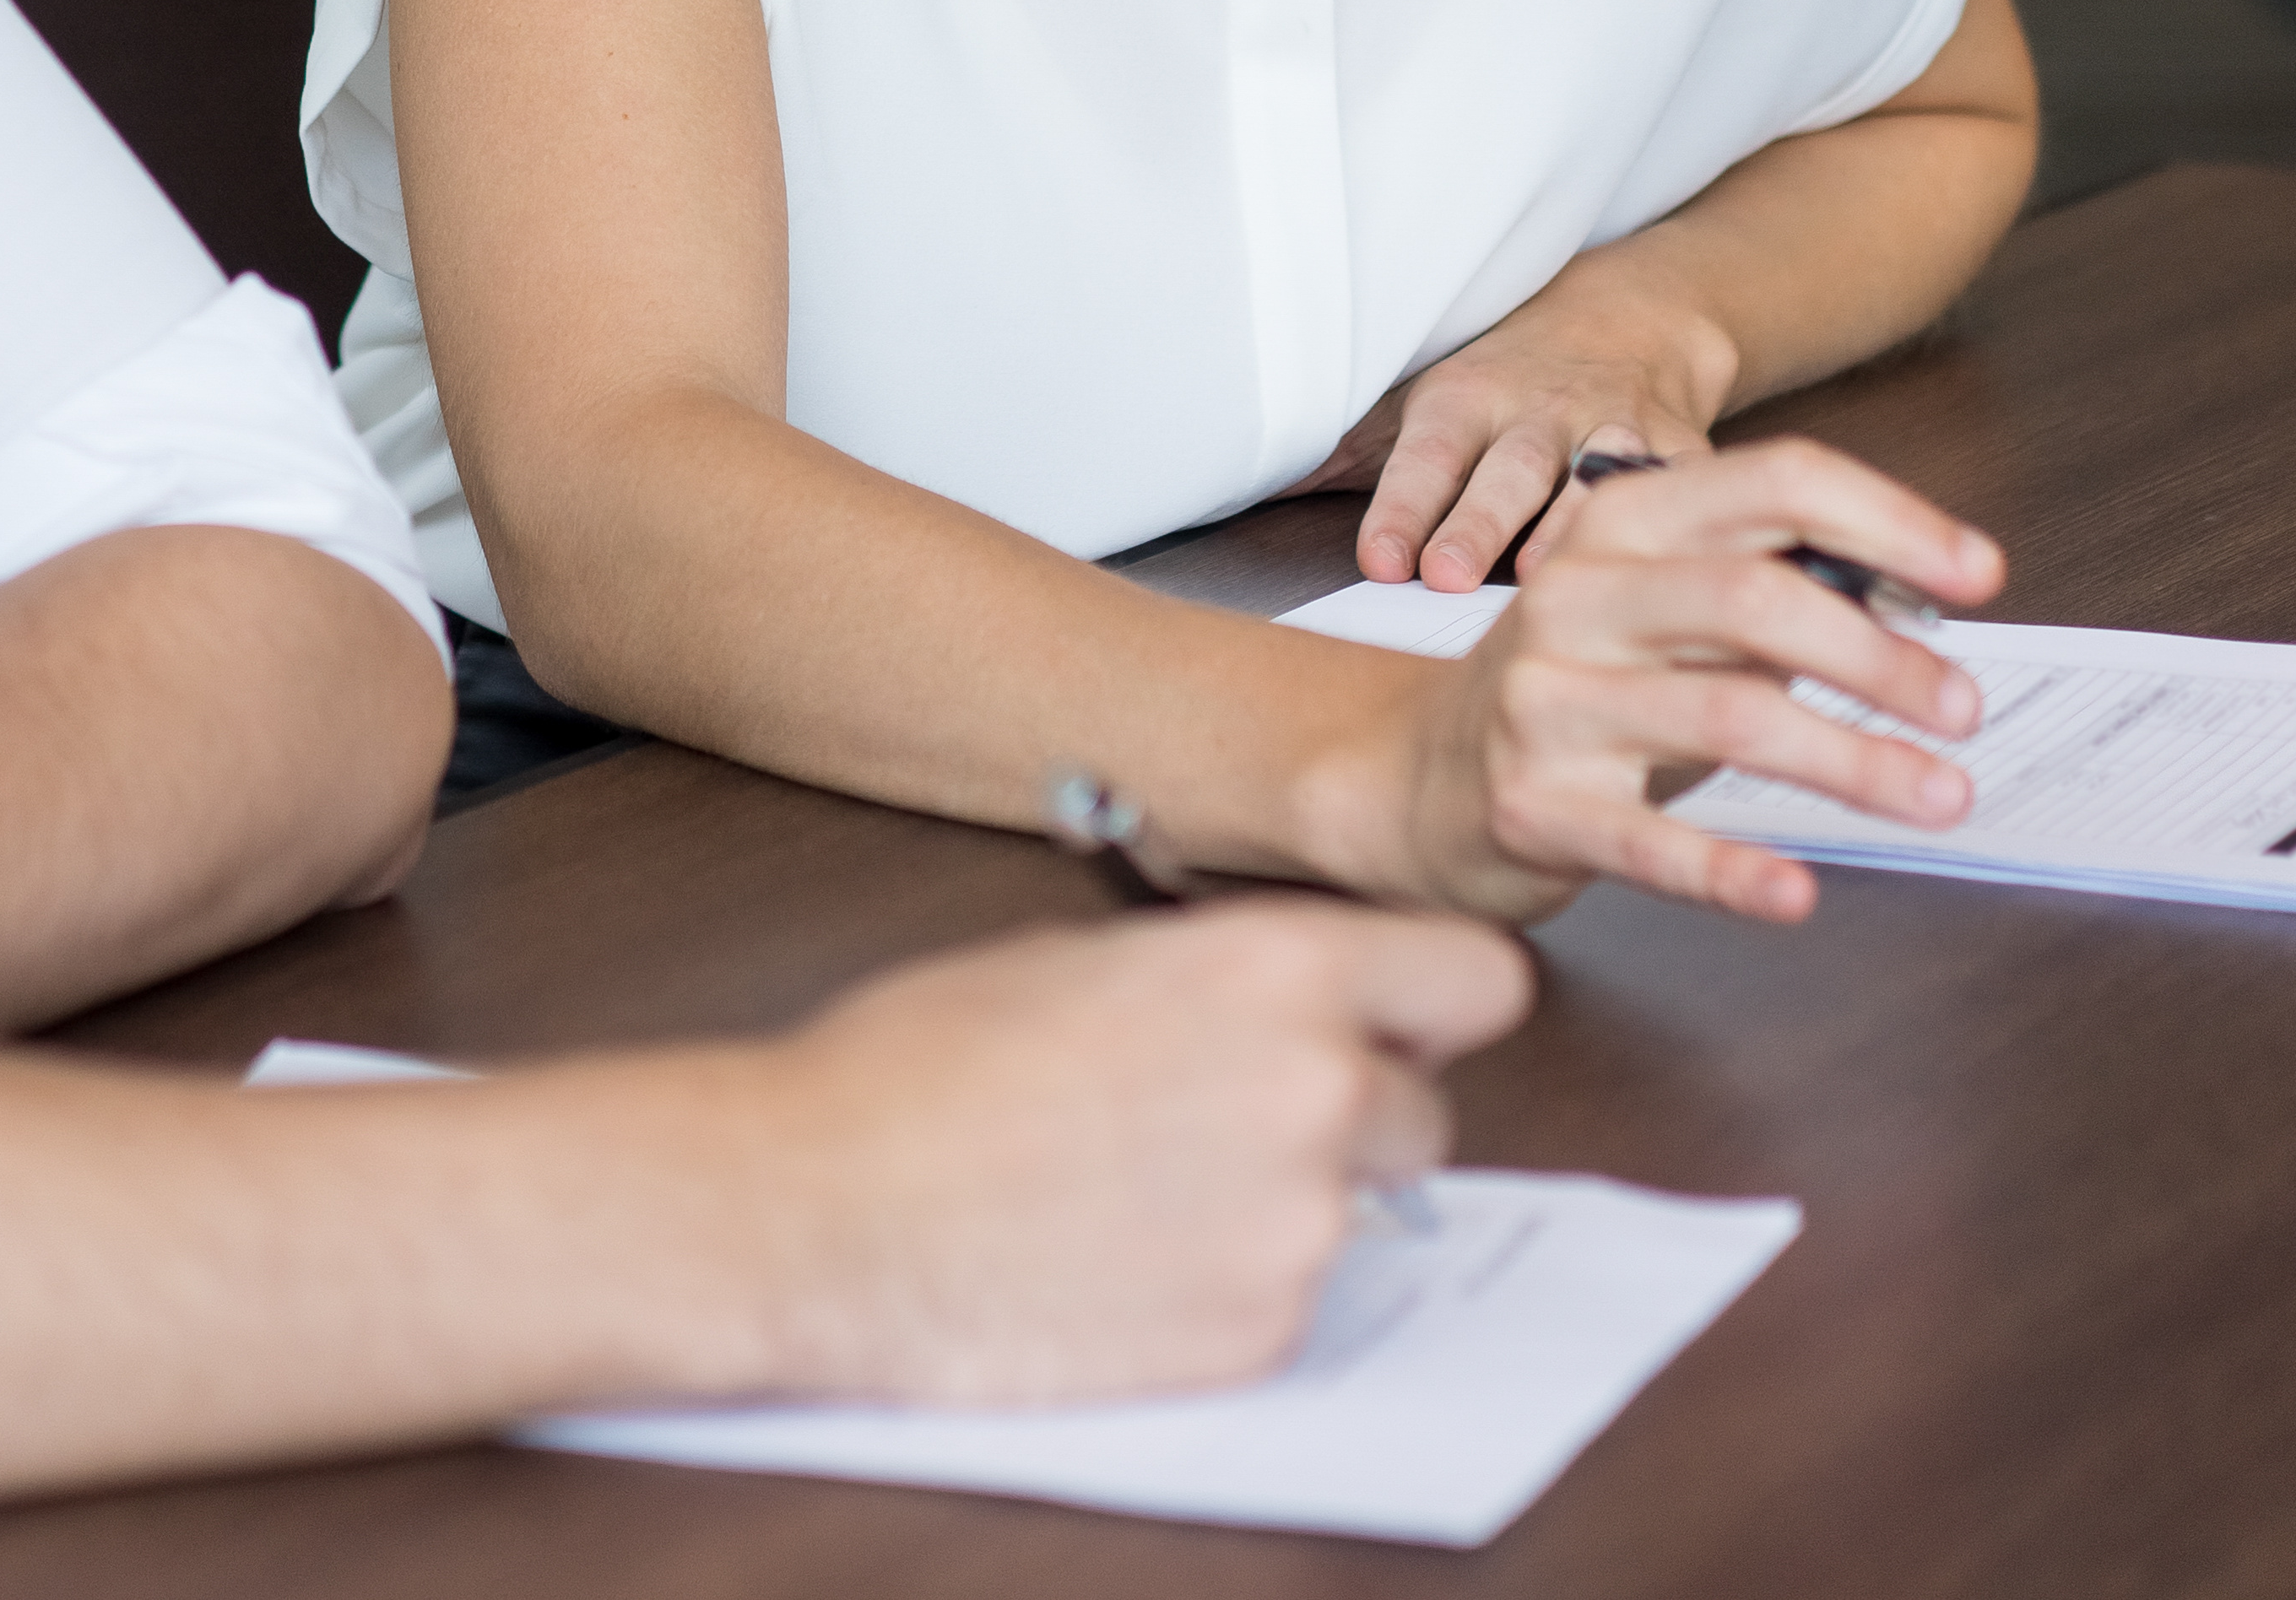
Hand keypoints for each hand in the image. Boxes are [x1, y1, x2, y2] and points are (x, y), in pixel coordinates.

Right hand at [746, 902, 1531, 1405]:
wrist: (820, 1207)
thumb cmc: (916, 1066)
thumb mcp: (1077, 956)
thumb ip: (1219, 978)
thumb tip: (1280, 1007)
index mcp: (1278, 969)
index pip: (1475, 979)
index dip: (1425, 1006)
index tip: (1389, 1025)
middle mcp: (1317, 1093)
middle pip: (1425, 1114)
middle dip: (1349, 1118)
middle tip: (1227, 1120)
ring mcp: (1297, 1229)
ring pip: (1357, 1215)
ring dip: (1280, 1206)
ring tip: (1140, 1192)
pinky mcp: (1260, 1339)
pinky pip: (1291, 1304)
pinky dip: (1227, 1289)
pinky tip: (1120, 1260)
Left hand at [1335, 272, 1738, 590]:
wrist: (1633, 323)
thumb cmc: (1504, 384)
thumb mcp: (1419, 402)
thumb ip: (1345, 454)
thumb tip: (1237, 481)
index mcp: (1464, 398)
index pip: (1427, 454)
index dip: (1402, 507)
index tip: (1378, 561)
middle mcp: (1540, 410)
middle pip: (1507, 468)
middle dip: (1476, 521)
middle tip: (1444, 579)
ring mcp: (1616, 428)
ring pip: (1595, 477)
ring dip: (1568, 526)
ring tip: (1540, 581)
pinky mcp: (1683, 451)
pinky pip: (1683, 486)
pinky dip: (1676, 521)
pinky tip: (1658, 565)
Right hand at [1386, 438, 2003, 925]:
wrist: (1411, 775)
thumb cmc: (1576, 689)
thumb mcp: (1660, 611)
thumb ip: (1769, 596)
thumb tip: (1916, 606)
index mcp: (1619, 523)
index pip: (1774, 484)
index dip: (1891, 523)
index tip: (1981, 576)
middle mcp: (1576, 595)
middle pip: (1752, 594)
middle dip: (1880, 656)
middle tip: (1964, 709)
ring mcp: (1548, 700)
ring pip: (1725, 713)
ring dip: (1853, 760)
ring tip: (1941, 794)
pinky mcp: (1532, 804)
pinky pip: (1649, 843)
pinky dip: (1732, 872)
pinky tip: (1797, 892)